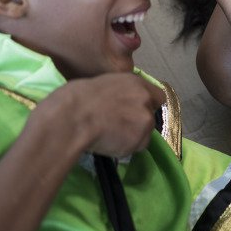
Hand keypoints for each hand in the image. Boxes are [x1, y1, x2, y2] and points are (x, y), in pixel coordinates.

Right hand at [36, 73, 162, 157]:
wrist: (72, 118)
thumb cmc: (76, 99)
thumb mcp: (103, 85)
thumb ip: (121, 93)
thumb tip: (121, 103)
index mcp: (135, 82)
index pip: (157, 96)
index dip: (147, 105)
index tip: (135, 111)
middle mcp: (144, 99)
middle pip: (151, 116)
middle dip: (138, 122)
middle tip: (119, 126)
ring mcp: (144, 120)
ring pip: (145, 134)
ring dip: (133, 136)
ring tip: (110, 136)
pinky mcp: (140, 139)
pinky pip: (136, 147)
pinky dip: (126, 148)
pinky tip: (109, 143)